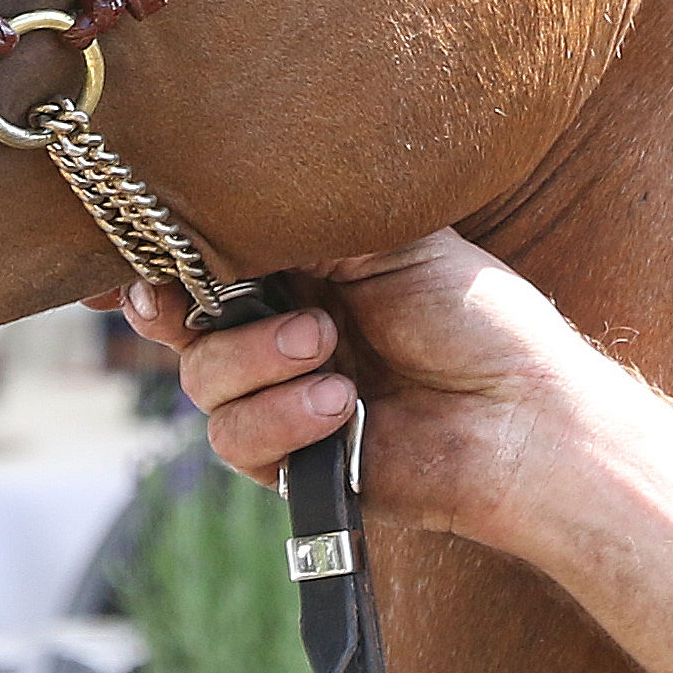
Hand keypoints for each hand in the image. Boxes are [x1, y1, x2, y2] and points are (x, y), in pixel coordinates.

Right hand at [110, 230, 608, 557]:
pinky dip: (283, 416)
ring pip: (202, 384)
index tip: (148, 264)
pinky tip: (343, 405)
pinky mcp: (293, 466)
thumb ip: (297, 226)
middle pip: (179, 326)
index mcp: (302, 275)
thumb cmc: (476, 317)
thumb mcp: (386, 241)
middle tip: (204, 300)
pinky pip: (238, 441)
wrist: (525, 416)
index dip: (164, 266)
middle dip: (181, 311)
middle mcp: (281, 337)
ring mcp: (284, 403)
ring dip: (255, 362)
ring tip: (326, 349)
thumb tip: (221, 207)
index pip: (207, 268)